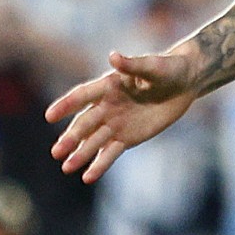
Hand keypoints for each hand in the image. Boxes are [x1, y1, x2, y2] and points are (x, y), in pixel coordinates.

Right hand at [46, 49, 203, 182]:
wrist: (185, 83)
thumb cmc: (168, 69)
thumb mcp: (153, 66)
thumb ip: (133, 65)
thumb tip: (114, 56)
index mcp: (108, 85)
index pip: (82, 96)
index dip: (66, 105)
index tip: (50, 116)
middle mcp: (106, 106)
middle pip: (85, 123)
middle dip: (71, 138)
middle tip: (56, 152)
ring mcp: (115, 123)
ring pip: (93, 141)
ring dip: (80, 154)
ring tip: (66, 168)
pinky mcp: (126, 138)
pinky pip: (110, 153)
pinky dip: (99, 165)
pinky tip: (87, 177)